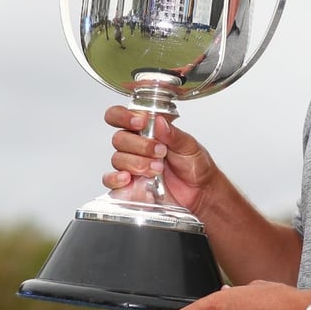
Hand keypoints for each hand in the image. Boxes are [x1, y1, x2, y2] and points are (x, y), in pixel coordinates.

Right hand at [101, 106, 217, 212]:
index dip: (123, 116)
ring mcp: (131, 165)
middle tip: (160, 151)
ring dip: (137, 163)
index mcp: (147, 131)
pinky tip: (129, 178)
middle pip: (119, 139)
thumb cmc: (194, 167)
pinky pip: (110, 180)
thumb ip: (173, 134)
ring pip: (117, 158)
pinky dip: (116, 178)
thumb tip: (160, 122)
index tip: (140, 122)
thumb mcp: (189, 146)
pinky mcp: (129, 185)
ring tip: (157, 168)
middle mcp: (135, 147)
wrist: (200, 193)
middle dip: (140, 145)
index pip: (120, 116)